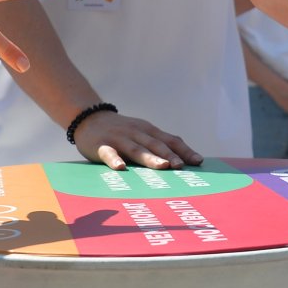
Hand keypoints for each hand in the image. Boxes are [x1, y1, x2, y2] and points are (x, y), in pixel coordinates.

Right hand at [74, 109, 201, 170]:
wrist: (89, 118)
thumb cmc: (122, 132)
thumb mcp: (141, 133)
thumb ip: (157, 145)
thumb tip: (183, 160)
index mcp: (148, 131)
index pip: (170, 140)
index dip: (184, 150)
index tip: (198, 161)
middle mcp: (136, 133)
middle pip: (155, 145)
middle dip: (170, 155)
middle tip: (181, 166)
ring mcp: (119, 139)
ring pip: (136, 149)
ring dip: (150, 158)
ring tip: (163, 166)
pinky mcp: (101, 145)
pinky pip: (109, 154)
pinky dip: (115, 160)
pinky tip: (121, 168)